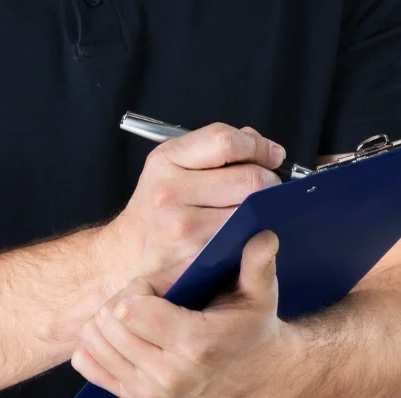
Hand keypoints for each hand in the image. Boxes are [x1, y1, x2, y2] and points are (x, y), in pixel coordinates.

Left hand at [72, 230, 294, 397]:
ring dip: (107, 320)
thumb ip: (258, 264)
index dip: (140, 287)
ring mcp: (150, 391)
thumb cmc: (252, 329)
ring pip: (94, 341)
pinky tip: (122, 334)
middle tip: (146, 299)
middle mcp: (169, 373)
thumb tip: (263, 234)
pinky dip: (95, 345)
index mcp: (195, 344)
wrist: (256, 378)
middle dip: (122, 300)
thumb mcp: (260, 295)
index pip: (132, 307)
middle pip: (109, 323)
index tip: (158, 286)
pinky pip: (88, 365)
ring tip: (135, 315)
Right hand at [99, 124, 285, 287]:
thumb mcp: (172, 166)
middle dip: (268, 180)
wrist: (129, 254)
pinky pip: (244, 235)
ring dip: (262, 207)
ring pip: (250, 208)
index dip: (258, 146)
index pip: (225, 141)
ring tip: (250, 208)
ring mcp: (183, 226)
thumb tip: (261, 144)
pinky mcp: (198, 254)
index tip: (272, 156)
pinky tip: (243, 227)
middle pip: (248, 177)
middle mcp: (170, 191)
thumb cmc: (157, 209)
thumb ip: (214, 148)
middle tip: (266, 186)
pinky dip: (252, 230)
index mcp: (165, 161)